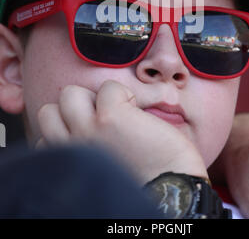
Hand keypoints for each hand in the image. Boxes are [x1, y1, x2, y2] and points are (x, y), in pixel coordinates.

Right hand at [36, 80, 207, 185]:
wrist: (170, 193)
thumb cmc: (143, 182)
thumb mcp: (99, 169)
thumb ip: (84, 149)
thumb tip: (86, 122)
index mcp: (69, 163)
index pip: (44, 137)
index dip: (70, 129)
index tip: (94, 134)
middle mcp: (72, 148)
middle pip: (48, 111)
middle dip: (74, 109)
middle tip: (101, 119)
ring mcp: (88, 130)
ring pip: (69, 93)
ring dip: (93, 97)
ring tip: (116, 112)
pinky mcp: (111, 117)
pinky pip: (108, 87)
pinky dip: (123, 93)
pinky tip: (135, 110)